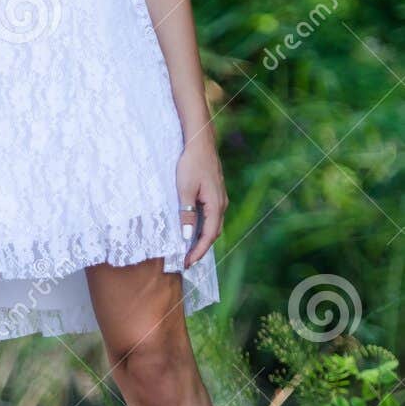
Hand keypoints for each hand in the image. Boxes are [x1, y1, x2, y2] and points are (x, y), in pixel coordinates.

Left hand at [176, 132, 227, 268]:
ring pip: (211, 225)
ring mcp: (219, 199)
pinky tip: (190, 229)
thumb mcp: (184, 189)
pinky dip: (201, 227)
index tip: (186, 263)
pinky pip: (209, 216)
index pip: (208, 236)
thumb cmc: (191, 163)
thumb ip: (186, 213)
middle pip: (212, 233)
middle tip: (185, 260)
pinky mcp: (214, 194)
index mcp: (216, 205)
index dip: (198, 252)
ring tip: (186, 249)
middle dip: (199, 249)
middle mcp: (221, 205)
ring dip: (200, 238)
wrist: (200, 142)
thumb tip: (187, 235)